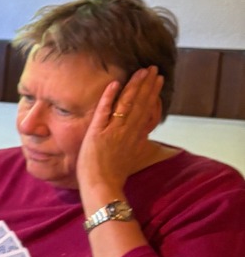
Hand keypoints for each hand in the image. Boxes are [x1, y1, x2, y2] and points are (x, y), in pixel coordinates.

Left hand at [77, 67, 163, 201]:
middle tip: (154, 68)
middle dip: (147, 85)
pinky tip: (114, 83)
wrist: (102, 188)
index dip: (152, 94)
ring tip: (141, 71)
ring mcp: (114, 131)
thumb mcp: (130, 158)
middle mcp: (127, 132)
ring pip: (127, 104)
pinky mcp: (98, 133)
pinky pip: (104, 111)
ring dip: (134, 86)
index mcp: (135, 137)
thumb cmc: (112, 178)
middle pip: (140, 104)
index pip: (146, 111)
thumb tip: (141, 137)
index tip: (158, 81)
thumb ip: (135, 145)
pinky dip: (109, 97)